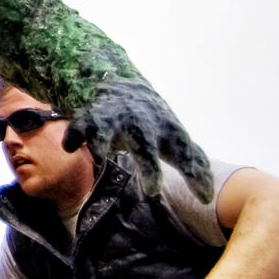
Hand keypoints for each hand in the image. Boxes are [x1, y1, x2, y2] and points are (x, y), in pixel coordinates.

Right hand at [75, 79, 213, 198]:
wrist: (116, 81)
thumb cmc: (150, 120)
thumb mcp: (174, 136)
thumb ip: (193, 162)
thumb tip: (208, 196)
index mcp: (166, 128)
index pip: (184, 151)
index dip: (195, 173)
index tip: (204, 198)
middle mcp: (140, 123)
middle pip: (145, 144)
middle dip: (148, 166)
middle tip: (152, 191)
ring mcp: (113, 120)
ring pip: (106, 133)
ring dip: (100, 146)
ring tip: (99, 161)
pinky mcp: (89, 120)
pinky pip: (79, 129)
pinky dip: (73, 137)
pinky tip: (70, 148)